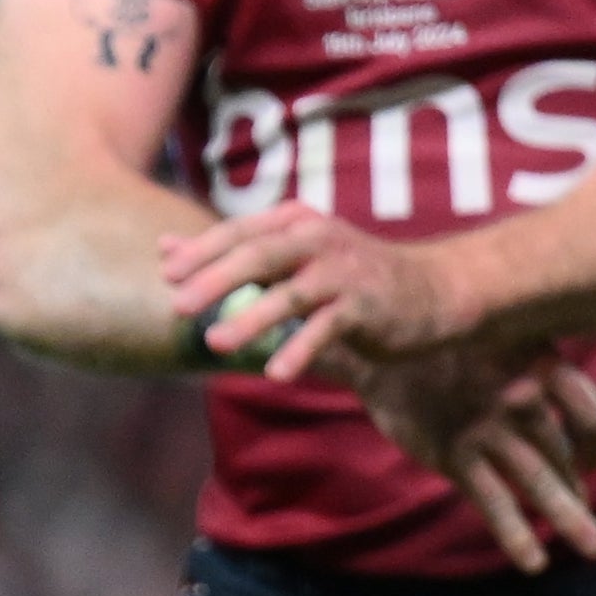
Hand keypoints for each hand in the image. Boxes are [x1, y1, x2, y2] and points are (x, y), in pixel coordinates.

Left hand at [151, 202, 467, 389]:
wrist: (433, 289)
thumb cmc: (348, 277)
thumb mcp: (289, 258)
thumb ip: (230, 255)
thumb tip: (163, 249)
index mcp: (294, 222)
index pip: (240, 232)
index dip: (202, 251)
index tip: (166, 275)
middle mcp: (317, 238)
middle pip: (259, 255)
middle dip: (216, 280)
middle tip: (178, 306)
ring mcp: (343, 271)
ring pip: (290, 293)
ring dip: (252, 319)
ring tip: (216, 344)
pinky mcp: (366, 305)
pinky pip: (327, 329)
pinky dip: (301, 350)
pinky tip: (276, 374)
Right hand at [370, 348, 595, 561]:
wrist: (386, 344)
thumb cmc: (459, 346)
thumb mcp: (519, 346)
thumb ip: (568, 377)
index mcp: (542, 365)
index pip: (591, 412)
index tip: (593, 463)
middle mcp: (521, 397)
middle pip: (566, 453)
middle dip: (579, 491)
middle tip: (590, 525)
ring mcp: (487, 428)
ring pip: (538, 480)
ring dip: (570, 516)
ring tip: (595, 547)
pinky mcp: (453, 454)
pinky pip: (493, 501)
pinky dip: (515, 535)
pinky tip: (533, 563)